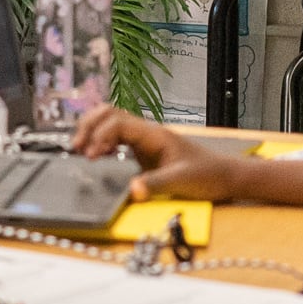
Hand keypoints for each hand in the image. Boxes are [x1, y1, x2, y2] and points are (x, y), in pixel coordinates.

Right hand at [72, 108, 241, 203]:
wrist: (226, 177)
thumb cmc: (208, 175)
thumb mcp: (181, 181)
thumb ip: (156, 184)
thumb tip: (132, 190)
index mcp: (153, 134)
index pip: (117, 123)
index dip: (100, 135)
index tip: (91, 155)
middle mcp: (146, 132)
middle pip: (108, 113)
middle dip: (88, 126)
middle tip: (76, 147)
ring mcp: (144, 140)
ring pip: (110, 121)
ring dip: (92, 130)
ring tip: (80, 149)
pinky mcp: (143, 150)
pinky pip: (116, 136)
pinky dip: (101, 141)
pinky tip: (96, 155)